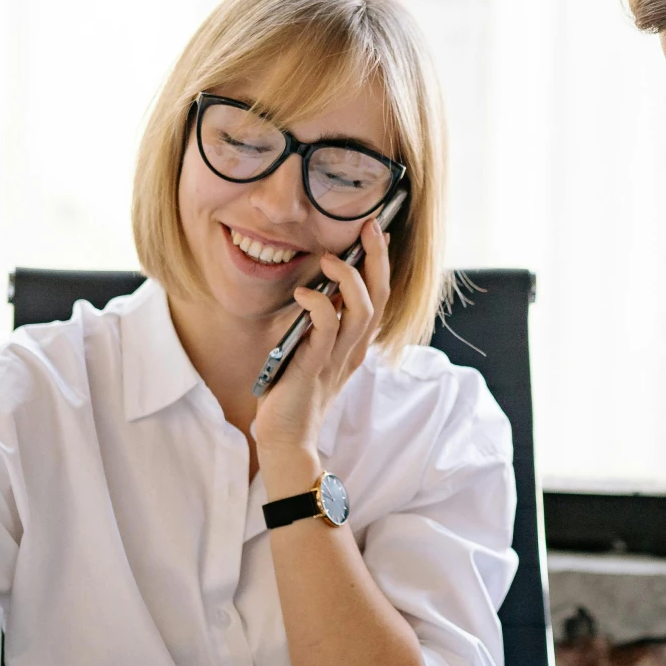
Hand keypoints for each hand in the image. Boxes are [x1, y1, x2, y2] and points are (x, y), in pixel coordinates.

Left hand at [250, 217, 391, 466]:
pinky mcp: (315, 366)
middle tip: (367, 228)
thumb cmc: (292, 392)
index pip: (378, 296)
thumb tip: (317, 285)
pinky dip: (318, 306)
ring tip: (329, 258)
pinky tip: (304, 294)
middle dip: (376, 259)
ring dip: (348, 279)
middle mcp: (353, 349)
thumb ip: (318, 322)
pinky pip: (326, 330)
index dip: (379, 262)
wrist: (285, 437)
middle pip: (380, 297)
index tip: (372, 231)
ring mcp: (337, 359)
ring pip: (362, 311)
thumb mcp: (309, 347)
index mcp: (354, 343)